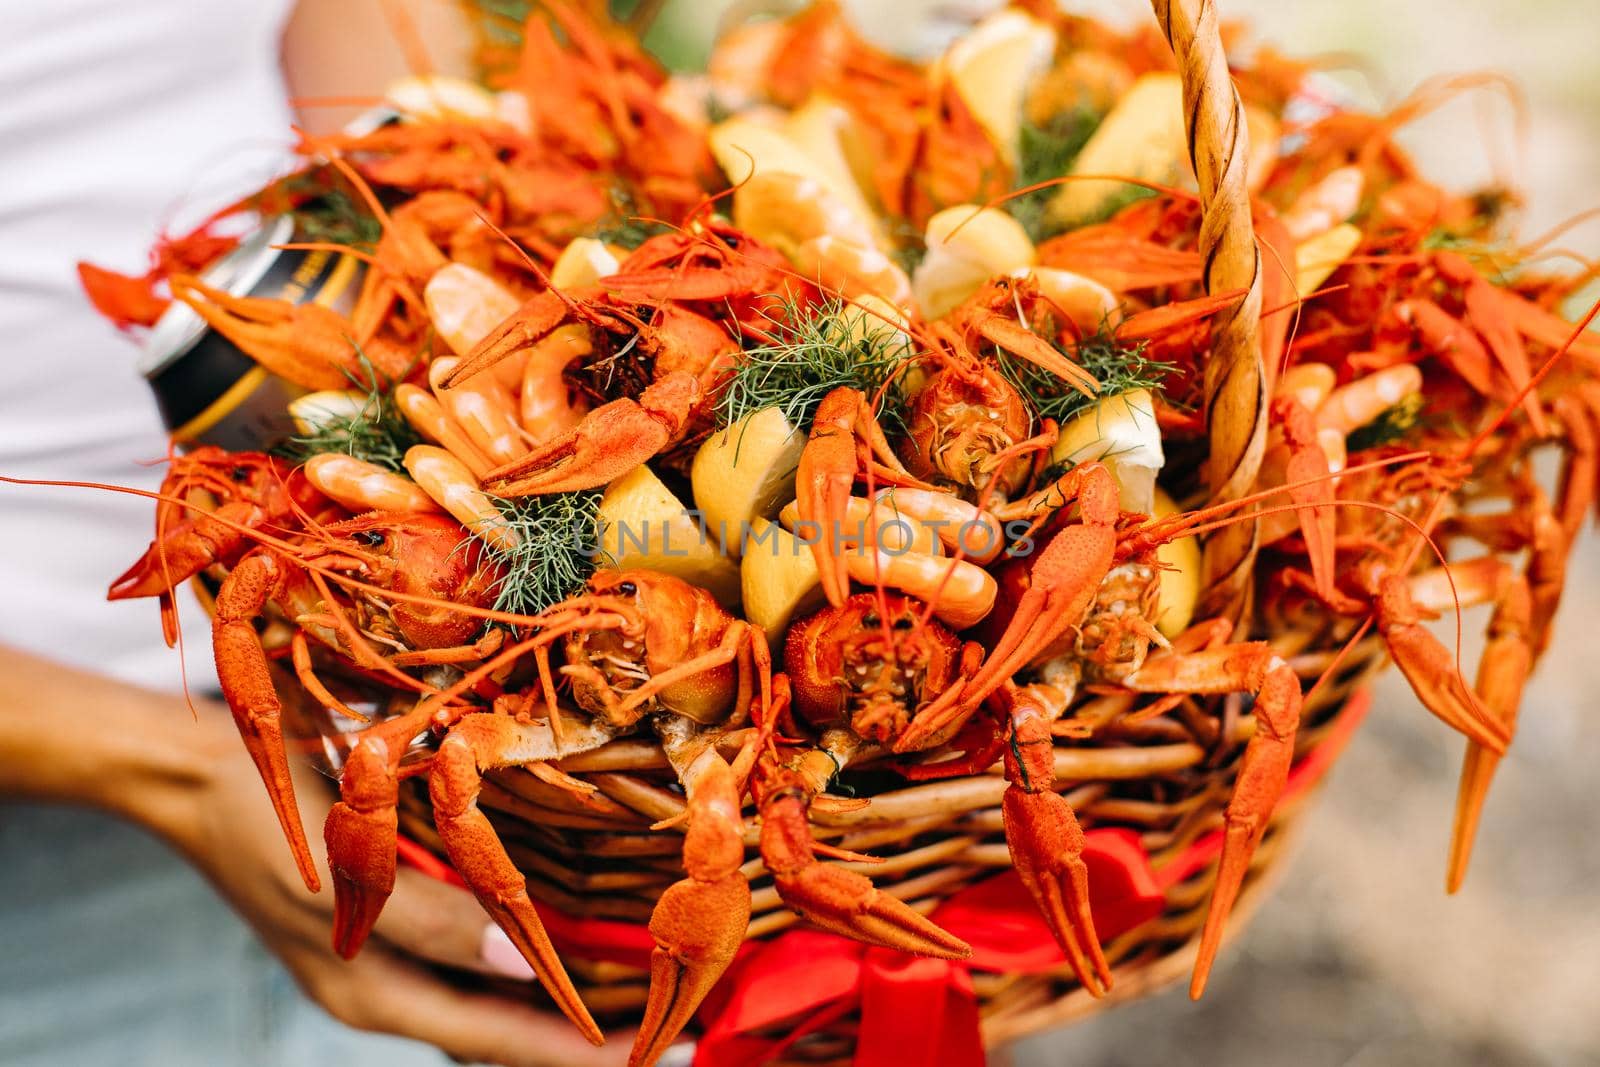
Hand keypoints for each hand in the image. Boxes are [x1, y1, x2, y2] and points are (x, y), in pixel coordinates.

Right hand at [0, 646, 630, 1066]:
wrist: (199, 777)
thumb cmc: (264, 828)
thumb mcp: (342, 881)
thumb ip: (433, 923)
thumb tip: (520, 963)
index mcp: (374, 994)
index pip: (496, 1040)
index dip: (572, 1051)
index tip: (646, 1053)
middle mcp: (388, 987)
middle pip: (500, 1032)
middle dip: (577, 1037)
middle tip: (661, 1031)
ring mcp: (388, 956)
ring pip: (489, 999)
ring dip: (555, 1001)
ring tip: (631, 997)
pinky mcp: (390, 919)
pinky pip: (470, 956)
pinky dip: (520, 960)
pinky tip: (560, 943)